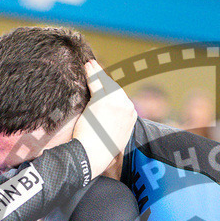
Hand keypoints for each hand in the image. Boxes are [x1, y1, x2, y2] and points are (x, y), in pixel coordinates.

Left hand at [72, 60, 136, 178]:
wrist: (93, 155)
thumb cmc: (101, 151)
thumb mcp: (116, 139)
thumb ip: (118, 126)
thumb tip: (111, 125)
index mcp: (132, 117)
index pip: (121, 98)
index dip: (110, 91)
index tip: (103, 85)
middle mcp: (127, 107)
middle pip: (114, 88)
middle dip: (104, 80)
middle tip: (94, 70)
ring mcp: (115, 102)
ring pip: (105, 82)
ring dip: (96, 72)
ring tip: (89, 65)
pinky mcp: (102, 99)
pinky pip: (95, 82)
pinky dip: (91, 72)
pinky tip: (87, 66)